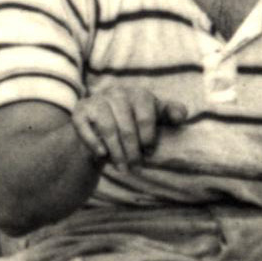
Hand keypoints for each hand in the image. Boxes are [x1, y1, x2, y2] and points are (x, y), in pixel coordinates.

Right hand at [73, 79, 188, 167]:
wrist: (101, 126)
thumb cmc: (135, 122)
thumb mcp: (156, 117)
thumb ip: (172, 113)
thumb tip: (181, 116)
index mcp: (138, 93)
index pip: (146, 116)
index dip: (148, 138)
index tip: (149, 153)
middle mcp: (117, 92)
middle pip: (126, 126)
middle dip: (132, 150)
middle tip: (136, 167)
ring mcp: (97, 100)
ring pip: (107, 128)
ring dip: (116, 152)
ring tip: (122, 168)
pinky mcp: (80, 110)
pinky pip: (86, 128)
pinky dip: (94, 142)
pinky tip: (102, 155)